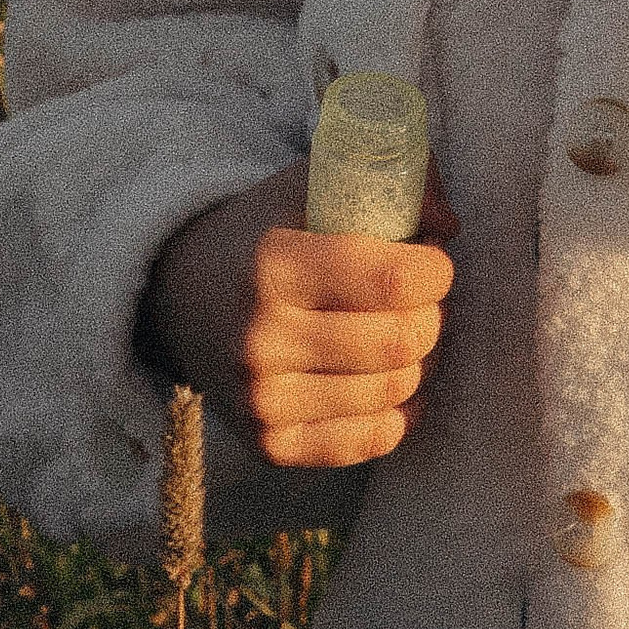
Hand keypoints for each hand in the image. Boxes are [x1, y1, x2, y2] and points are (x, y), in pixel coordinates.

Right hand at [142, 154, 457, 467]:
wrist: (179, 296)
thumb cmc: (264, 234)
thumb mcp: (311, 186)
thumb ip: (390, 182)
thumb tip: (448, 226)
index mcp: (273, 266)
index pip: (396, 281)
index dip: (435, 269)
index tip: (428, 259)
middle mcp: (262, 340)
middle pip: (404, 340)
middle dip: (430, 313)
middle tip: (415, 298)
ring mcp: (263, 401)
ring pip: (398, 390)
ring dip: (418, 360)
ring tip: (396, 330)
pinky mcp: (271, 445)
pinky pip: (376, 439)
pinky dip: (396, 409)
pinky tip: (380, 376)